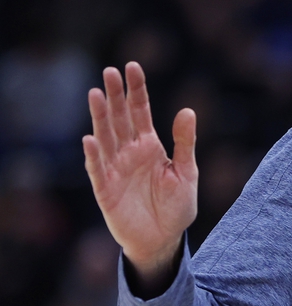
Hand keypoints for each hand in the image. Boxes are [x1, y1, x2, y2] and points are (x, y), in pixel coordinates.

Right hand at [83, 62, 197, 284]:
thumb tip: (188, 110)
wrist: (164, 239)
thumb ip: (185, 143)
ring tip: (96, 94)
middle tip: (110, 71)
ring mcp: (115, 169)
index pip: (141, 112)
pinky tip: (89, 139)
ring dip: (100, 117)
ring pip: (105, 138)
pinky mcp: (106, 190)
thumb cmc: (176, 206)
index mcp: (150, 146)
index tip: (132, 66)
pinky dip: (94, 156)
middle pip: (120, 119)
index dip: (137, 90)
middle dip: (115, 96)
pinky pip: (98, 170)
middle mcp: (129, 153)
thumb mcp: (187, 172)